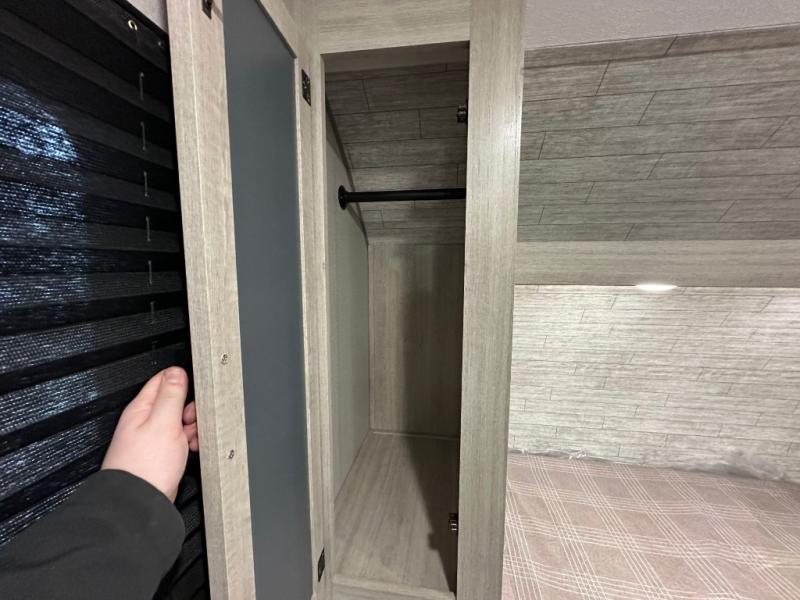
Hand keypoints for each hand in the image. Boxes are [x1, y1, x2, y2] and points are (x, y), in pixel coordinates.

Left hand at [101, 367, 197, 501]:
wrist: (139, 502)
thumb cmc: (145, 466)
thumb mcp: (164, 422)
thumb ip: (171, 395)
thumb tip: (176, 372)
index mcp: (141, 408)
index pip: (163, 380)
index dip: (182, 383)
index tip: (193, 395)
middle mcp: (145, 422)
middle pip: (174, 402)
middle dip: (189, 410)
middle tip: (191, 421)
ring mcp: (153, 438)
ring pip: (179, 423)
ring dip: (191, 428)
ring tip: (191, 439)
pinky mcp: (160, 454)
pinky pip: (179, 440)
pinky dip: (189, 442)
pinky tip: (191, 449)